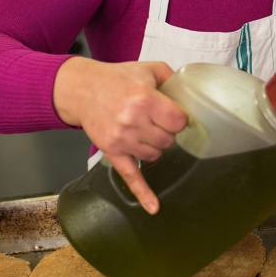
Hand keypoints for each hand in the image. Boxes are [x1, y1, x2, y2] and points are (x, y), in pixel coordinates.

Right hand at [53, 57, 187, 213]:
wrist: (82, 89)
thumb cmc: (117, 79)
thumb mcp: (148, 69)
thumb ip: (173, 78)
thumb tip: (192, 92)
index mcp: (144, 99)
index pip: (178, 122)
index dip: (180, 119)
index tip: (175, 115)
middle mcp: (132, 121)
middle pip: (168, 140)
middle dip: (167, 132)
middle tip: (156, 120)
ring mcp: (121, 139)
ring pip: (155, 155)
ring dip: (155, 146)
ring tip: (145, 131)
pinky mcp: (112, 152)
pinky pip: (131, 177)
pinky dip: (143, 194)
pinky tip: (153, 207)